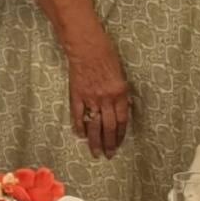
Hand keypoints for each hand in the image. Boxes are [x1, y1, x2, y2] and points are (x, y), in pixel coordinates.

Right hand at [65, 37, 132, 158]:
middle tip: (108, 155)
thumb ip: (121, 93)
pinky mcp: (77, 95)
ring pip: (94, 125)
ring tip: (95, 153)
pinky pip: (78, 115)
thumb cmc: (106, 54)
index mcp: (120, 93)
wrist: (86, 46)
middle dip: (109, 144)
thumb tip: (122, 107)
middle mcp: (106, 99)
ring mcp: (90, 98)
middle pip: (108, 127)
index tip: (119, 145)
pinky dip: (79, 126)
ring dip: (95, 141)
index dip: (120, 135)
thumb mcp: (121, 74)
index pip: (122, 121)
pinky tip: (80, 135)